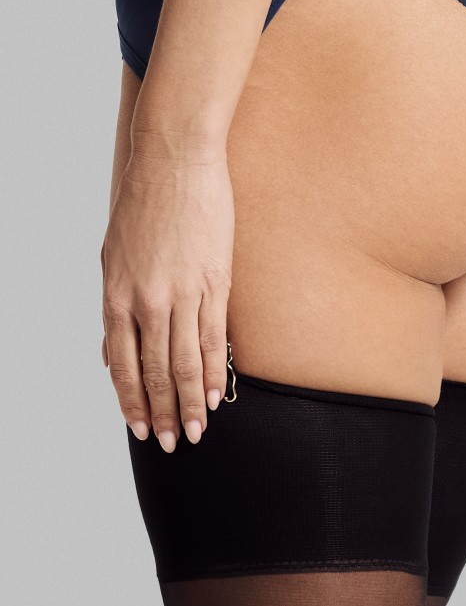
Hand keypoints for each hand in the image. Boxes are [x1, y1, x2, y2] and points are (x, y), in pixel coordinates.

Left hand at [100, 142, 233, 451]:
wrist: (174, 162)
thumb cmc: (142, 204)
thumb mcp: (112, 256)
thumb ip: (114, 307)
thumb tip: (110, 349)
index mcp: (116, 295)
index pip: (123, 364)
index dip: (132, 401)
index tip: (141, 428)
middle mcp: (147, 300)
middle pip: (154, 370)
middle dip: (163, 412)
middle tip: (173, 443)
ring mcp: (182, 292)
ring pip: (184, 361)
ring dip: (189, 402)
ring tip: (197, 430)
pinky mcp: (214, 281)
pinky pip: (213, 336)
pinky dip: (213, 369)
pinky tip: (214, 393)